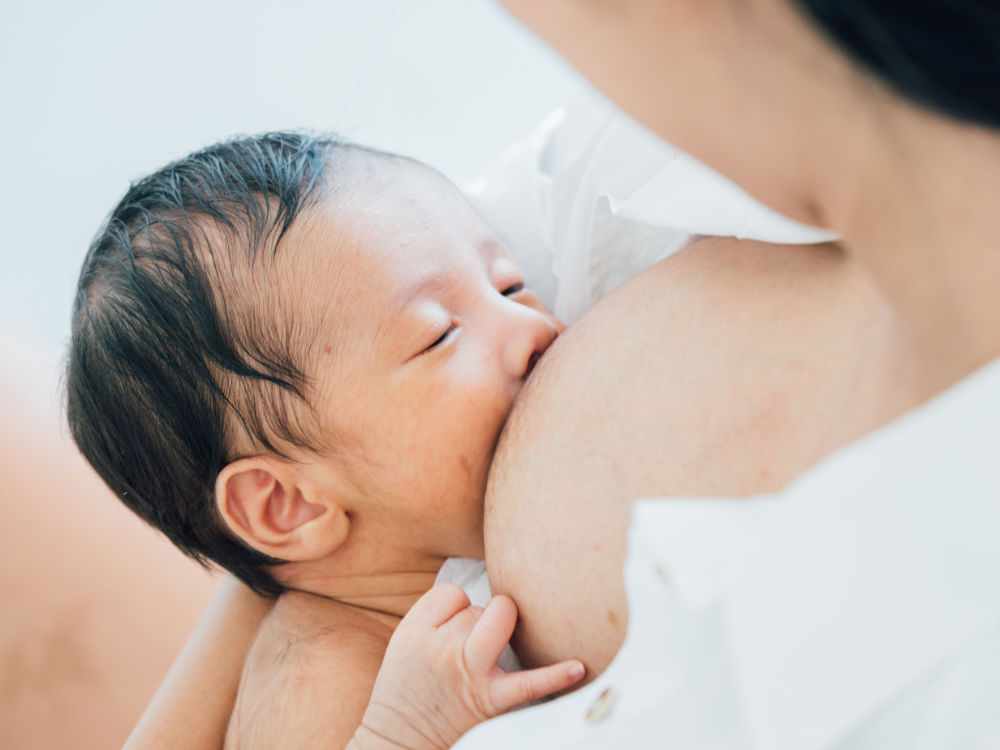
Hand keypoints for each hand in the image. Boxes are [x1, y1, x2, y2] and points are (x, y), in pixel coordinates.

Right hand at [348, 584, 584, 749]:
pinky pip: (527, 683)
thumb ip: (435, 616)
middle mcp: (440, 648)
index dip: (457, 608)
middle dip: (481, 621)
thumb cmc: (406, 689)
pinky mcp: (489, 700)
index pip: (453, 593)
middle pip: (479, 607)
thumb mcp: (404, 642)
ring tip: (489, 656)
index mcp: (414, 631)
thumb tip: (484, 602)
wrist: (397, 742)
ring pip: (499, 623)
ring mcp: (467, 673)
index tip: (452, 629)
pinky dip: (554, 676)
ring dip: (501, 634)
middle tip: (472, 646)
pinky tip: (577, 667)